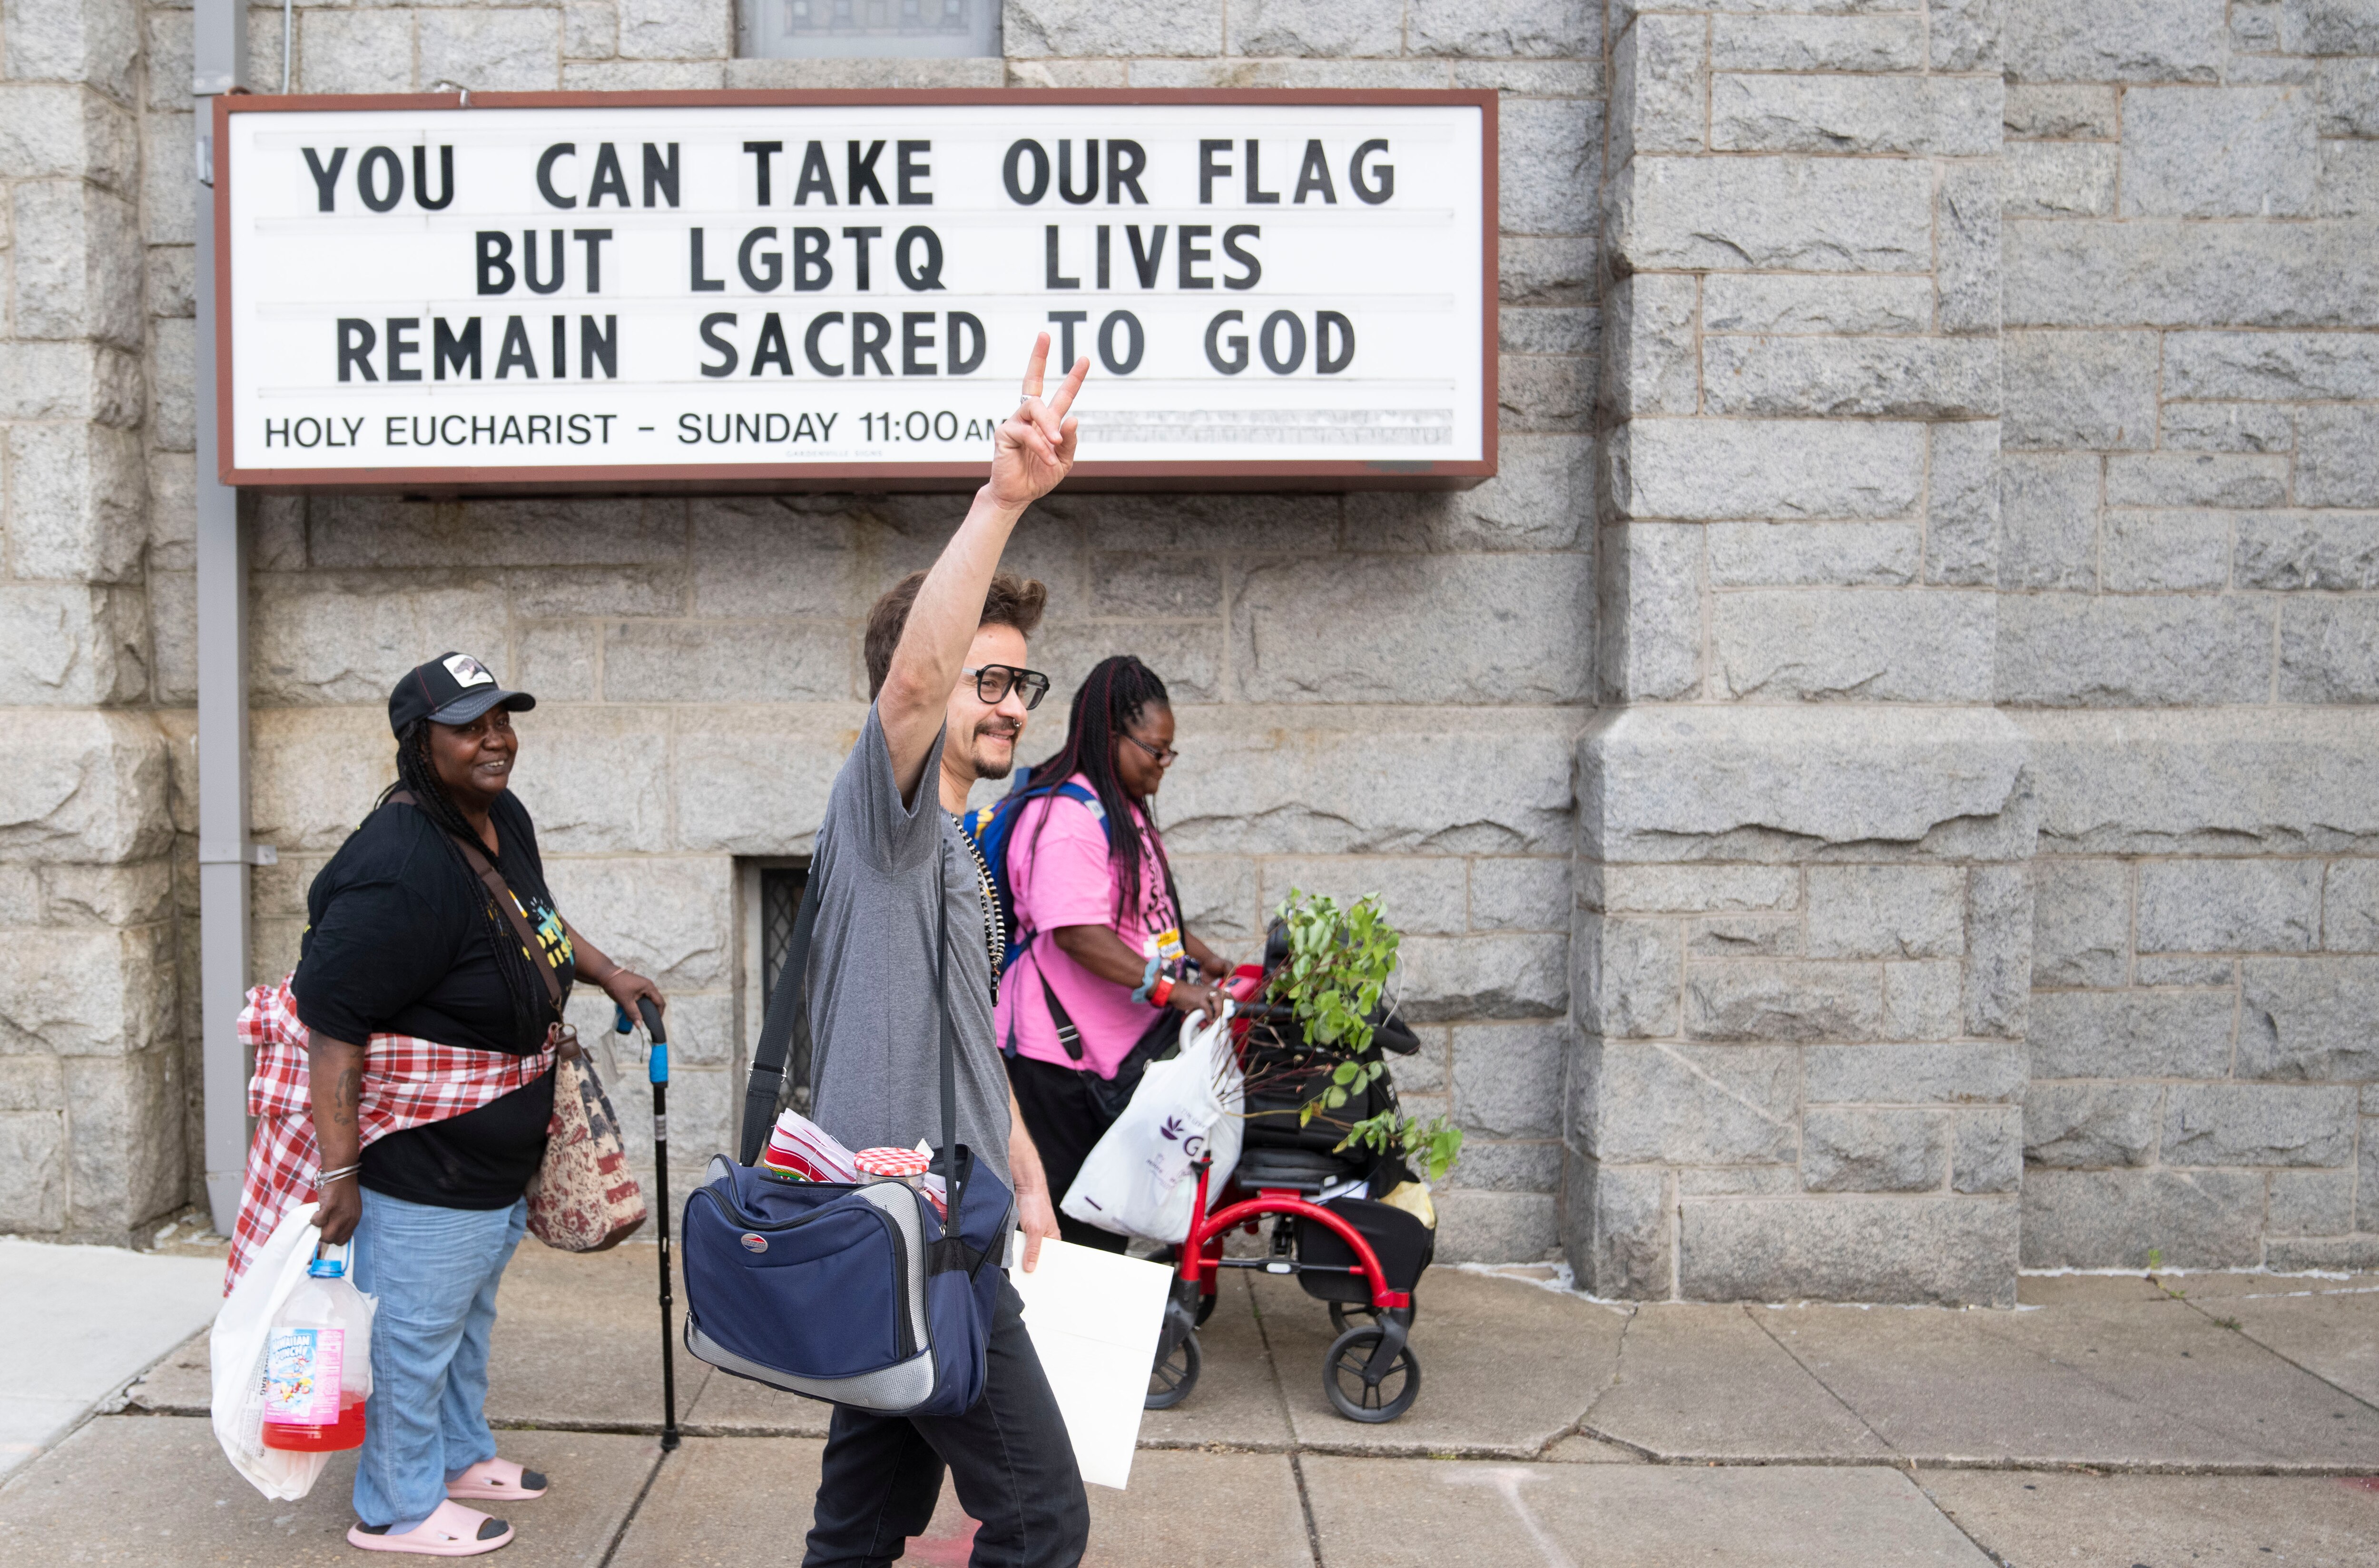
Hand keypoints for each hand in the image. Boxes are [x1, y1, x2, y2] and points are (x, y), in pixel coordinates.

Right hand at [314, 1176, 360, 1244]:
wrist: (341, 1171)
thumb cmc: (343, 1188)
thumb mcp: (348, 1207)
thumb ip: (344, 1219)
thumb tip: (333, 1230)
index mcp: (355, 1218)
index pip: (344, 1239)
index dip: (334, 1237)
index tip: (328, 1231)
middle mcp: (349, 1218)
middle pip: (335, 1240)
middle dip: (325, 1236)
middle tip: (322, 1225)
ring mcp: (340, 1214)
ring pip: (326, 1236)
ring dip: (319, 1230)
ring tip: (319, 1219)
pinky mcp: (329, 1207)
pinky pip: (318, 1222)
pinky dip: (314, 1219)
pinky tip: (316, 1212)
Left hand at [598, 967, 665, 1023]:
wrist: (605, 974)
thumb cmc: (616, 985)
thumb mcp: (625, 1001)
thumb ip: (633, 1013)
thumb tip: (640, 1026)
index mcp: (649, 987)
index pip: (660, 1002)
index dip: (659, 1013)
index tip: (654, 1023)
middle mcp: (648, 986)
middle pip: (654, 1002)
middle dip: (649, 1012)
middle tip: (644, 1021)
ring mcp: (642, 986)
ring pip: (646, 1000)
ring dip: (642, 1010)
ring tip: (632, 1017)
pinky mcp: (636, 987)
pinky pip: (641, 998)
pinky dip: (637, 1005)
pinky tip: (628, 1011)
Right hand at [987, 334, 1087, 511]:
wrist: (1018, 495)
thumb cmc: (1038, 476)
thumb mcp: (1064, 461)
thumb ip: (1070, 441)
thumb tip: (1074, 417)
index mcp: (1047, 422)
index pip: (1061, 395)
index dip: (1073, 378)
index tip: (1084, 359)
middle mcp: (1030, 417)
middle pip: (1032, 379)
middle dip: (1038, 356)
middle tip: (1045, 335)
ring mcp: (1016, 422)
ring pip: (1034, 406)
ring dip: (1049, 424)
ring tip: (1056, 444)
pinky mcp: (1005, 433)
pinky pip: (1026, 432)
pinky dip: (1040, 445)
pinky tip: (1048, 458)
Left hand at [1014, 1182, 1059, 1272]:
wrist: (1025, 1187)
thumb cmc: (1036, 1204)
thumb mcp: (1035, 1230)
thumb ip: (1032, 1250)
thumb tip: (1030, 1268)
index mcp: (1053, 1239)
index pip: (1050, 1259)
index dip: (1043, 1270)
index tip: (1036, 1282)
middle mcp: (1044, 1238)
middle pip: (1037, 1256)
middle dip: (1030, 1265)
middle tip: (1023, 1279)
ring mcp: (1032, 1234)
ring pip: (1026, 1251)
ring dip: (1020, 1257)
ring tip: (1015, 1270)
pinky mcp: (1022, 1230)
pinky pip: (1019, 1244)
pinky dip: (1015, 1248)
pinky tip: (1010, 1256)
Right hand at [1171, 979, 1228, 1016]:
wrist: (1176, 991)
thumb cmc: (1187, 995)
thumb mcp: (1201, 998)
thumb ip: (1208, 1006)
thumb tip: (1212, 1018)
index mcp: (1213, 989)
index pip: (1227, 994)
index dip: (1232, 1002)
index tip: (1232, 1012)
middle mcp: (1212, 990)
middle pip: (1226, 998)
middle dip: (1228, 1009)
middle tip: (1226, 1018)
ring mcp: (1206, 994)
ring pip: (1219, 1004)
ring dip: (1219, 1014)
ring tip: (1217, 1021)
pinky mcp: (1200, 1000)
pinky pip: (1208, 1010)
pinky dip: (1209, 1017)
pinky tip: (1209, 1021)